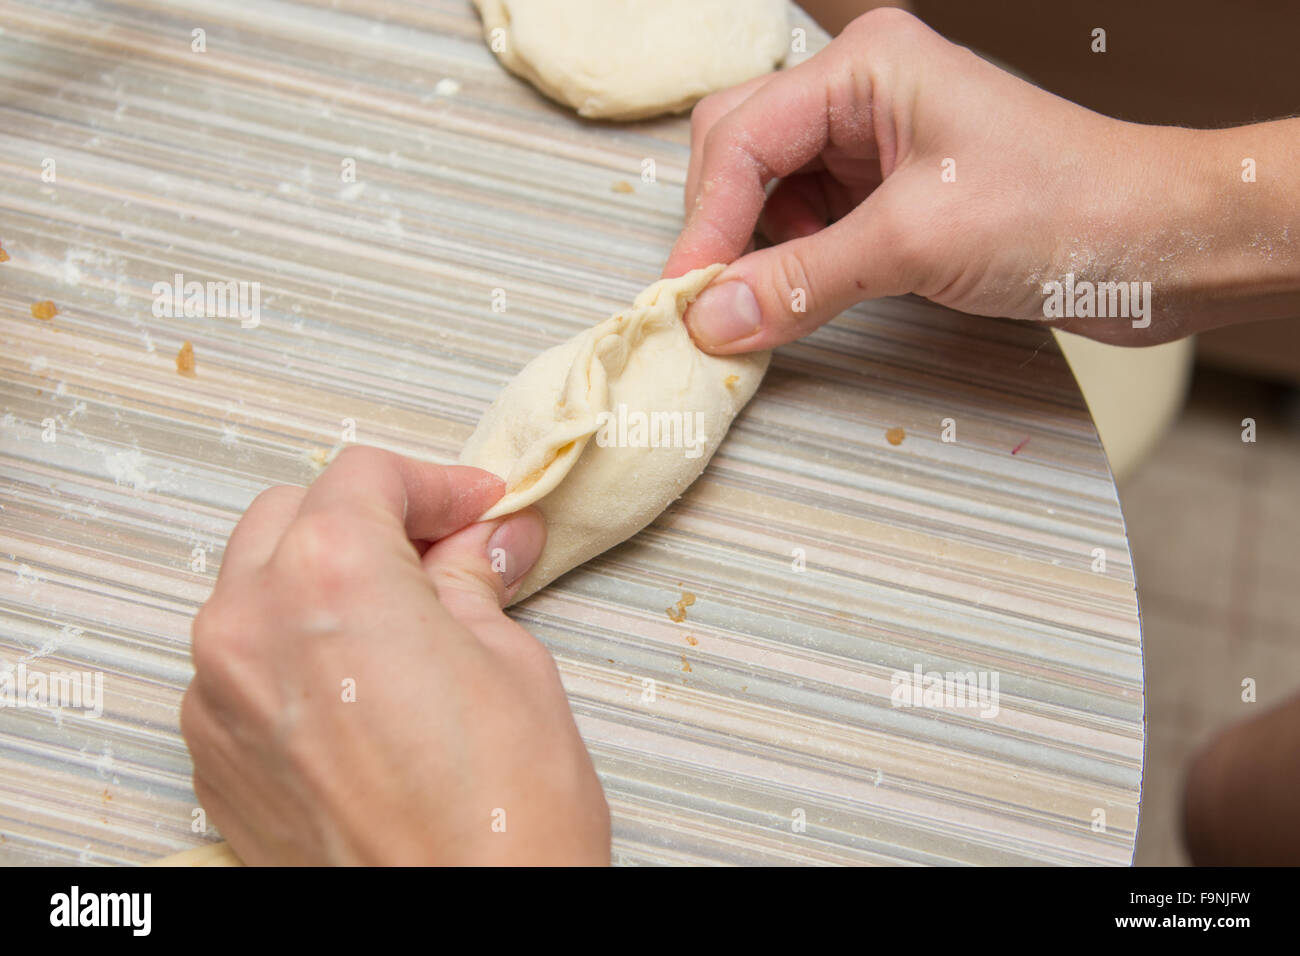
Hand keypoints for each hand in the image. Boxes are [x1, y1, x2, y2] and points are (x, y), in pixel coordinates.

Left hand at [181, 446, 610, 864]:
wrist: (462, 933)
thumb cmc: (501, 817)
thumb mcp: (512, 663)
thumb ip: (474, 583)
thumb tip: (484, 542)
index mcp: (330, 575)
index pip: (366, 477)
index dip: (434, 484)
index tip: (475, 508)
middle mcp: (249, 625)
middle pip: (293, 515)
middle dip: (366, 519)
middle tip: (441, 551)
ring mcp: (216, 698)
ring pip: (253, 588)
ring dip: (319, 579)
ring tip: (399, 618)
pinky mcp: (213, 760)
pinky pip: (237, 668)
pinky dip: (290, 650)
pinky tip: (357, 685)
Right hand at [667, 8, 1299, 347]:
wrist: (1159, 246)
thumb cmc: (1066, 210)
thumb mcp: (918, 243)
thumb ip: (803, 280)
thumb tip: (711, 319)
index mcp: (867, 66)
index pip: (742, 138)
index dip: (704, 222)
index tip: (683, 298)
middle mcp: (862, 92)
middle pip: (739, 152)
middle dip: (722, 228)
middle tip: (712, 306)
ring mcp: (875, 141)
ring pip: (767, 192)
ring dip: (755, 251)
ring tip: (765, 306)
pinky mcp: (890, 191)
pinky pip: (806, 223)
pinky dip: (790, 264)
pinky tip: (800, 297)